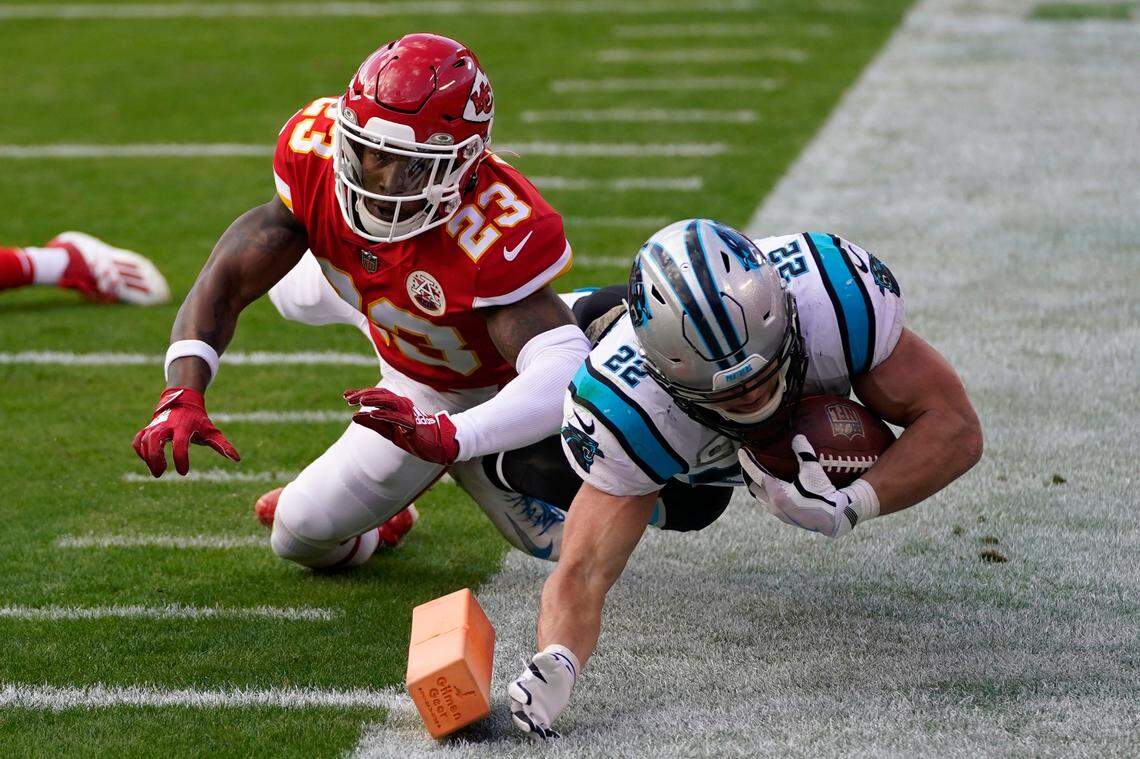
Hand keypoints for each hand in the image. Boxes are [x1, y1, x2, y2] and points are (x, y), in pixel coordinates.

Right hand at [132, 387, 239, 476]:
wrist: (183, 401)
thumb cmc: (198, 420)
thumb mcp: (211, 431)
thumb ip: (222, 445)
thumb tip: (237, 459)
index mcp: (184, 427)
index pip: (180, 444)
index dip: (181, 459)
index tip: (183, 472)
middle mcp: (167, 425)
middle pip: (155, 439)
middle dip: (155, 457)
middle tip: (161, 472)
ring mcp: (155, 426)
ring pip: (144, 440)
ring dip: (148, 457)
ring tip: (158, 471)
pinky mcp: (147, 429)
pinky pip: (138, 440)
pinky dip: (140, 451)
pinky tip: (147, 460)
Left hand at [344, 387, 458, 463]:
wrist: (437, 446)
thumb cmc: (414, 437)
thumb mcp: (388, 431)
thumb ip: (372, 423)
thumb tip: (353, 416)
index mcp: (397, 405)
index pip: (377, 395)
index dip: (361, 393)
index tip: (345, 395)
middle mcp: (403, 405)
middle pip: (381, 395)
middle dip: (364, 395)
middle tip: (348, 398)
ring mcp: (408, 413)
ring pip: (389, 402)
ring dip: (374, 400)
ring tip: (359, 401)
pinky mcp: (413, 424)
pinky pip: (397, 417)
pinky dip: (384, 414)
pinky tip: (372, 413)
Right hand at [508, 645, 578, 739]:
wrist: (561, 680)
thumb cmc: (552, 670)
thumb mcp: (551, 664)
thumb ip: (545, 660)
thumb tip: (539, 656)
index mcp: (523, 685)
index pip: (514, 690)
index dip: (518, 695)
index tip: (527, 699)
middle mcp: (524, 699)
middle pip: (515, 710)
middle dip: (520, 717)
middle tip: (528, 723)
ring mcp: (531, 710)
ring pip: (523, 720)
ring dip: (527, 726)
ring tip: (534, 730)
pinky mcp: (540, 718)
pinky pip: (536, 727)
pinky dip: (538, 733)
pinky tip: (544, 735)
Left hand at [739, 435, 876, 538]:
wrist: (836, 519)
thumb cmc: (824, 495)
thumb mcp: (814, 472)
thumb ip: (804, 453)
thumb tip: (797, 437)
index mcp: (777, 494)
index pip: (756, 475)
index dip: (747, 462)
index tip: (741, 452)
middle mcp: (774, 506)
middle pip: (754, 488)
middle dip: (749, 475)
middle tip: (748, 463)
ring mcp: (780, 513)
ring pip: (761, 498)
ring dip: (758, 486)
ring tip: (758, 475)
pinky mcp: (787, 517)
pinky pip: (771, 503)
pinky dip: (768, 493)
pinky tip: (775, 487)